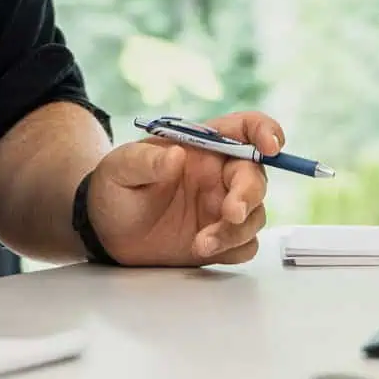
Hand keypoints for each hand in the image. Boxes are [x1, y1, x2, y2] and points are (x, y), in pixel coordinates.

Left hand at [86, 112, 283, 266]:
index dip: (265, 131)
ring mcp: (222, 207)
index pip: (245, 128)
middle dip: (248, 194)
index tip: (270, 146)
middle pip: (256, 176)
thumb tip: (177, 155)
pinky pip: (245, 244)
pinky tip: (203, 250)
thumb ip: (146, 161)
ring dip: (236, 230)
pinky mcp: (221, 239)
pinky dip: (233, 249)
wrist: (108, 230)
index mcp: (202, 146)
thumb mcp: (120, 168)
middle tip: (230, 213)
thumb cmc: (115, 188)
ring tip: (201, 244)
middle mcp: (219, 174)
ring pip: (255, 215)